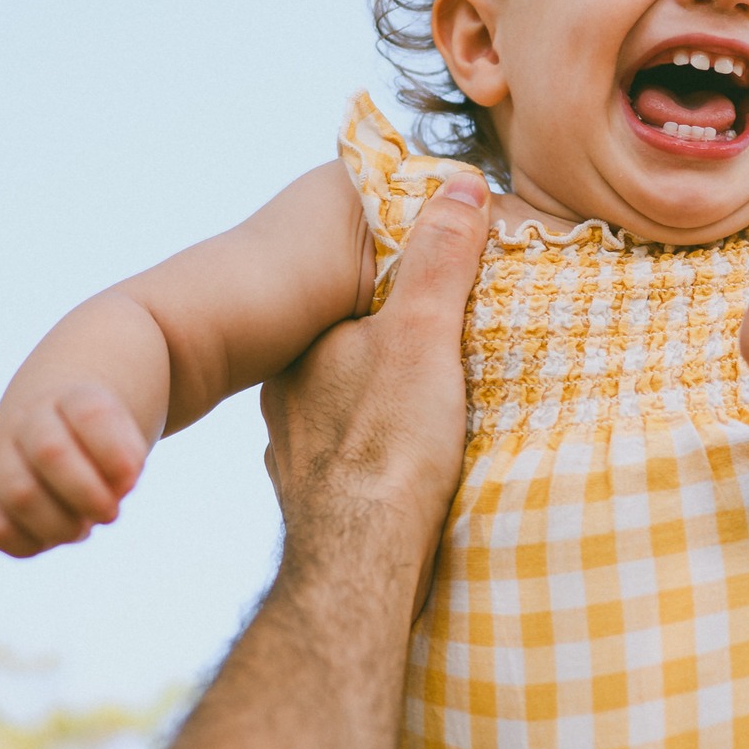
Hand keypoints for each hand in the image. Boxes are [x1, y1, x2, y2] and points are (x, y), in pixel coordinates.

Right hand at [0, 382, 150, 558]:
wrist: (54, 429)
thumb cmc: (99, 447)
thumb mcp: (124, 447)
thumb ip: (126, 465)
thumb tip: (117, 490)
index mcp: (71, 398)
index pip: (91, 415)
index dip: (114, 453)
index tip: (132, 480)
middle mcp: (26, 418)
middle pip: (50, 452)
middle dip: (87, 494)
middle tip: (110, 514)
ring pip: (19, 492)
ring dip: (59, 524)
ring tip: (80, 530)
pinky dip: (24, 542)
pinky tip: (47, 540)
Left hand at [261, 171, 489, 607]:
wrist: (361, 565)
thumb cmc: (390, 445)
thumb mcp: (425, 334)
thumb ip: (440, 259)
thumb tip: (459, 183)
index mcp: (308, 345)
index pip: (356, 290)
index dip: (400, 281)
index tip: (443, 284)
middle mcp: (288, 394)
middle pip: (351, 349)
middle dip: (392, 344)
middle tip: (449, 344)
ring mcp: (295, 452)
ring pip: (344, 407)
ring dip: (383, 404)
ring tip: (435, 405)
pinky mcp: (314, 503)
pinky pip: (348, 462)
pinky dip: (378, 455)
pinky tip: (406, 464)